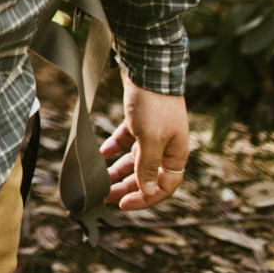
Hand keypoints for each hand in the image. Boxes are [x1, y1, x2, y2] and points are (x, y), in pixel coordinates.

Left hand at [103, 73, 188, 210]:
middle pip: (146, 176)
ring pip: (133, 160)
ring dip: (116, 171)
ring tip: (98, 181)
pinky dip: (112, 149)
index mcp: (176, 155)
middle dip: (125, 187)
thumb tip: (147, 190)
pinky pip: (124, 142)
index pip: (163, 187)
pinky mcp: (138, 121)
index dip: (144, 198)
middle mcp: (166, 147)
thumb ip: (148, 166)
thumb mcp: (151, 139)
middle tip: (103, 197)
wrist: (148, 68)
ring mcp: (152, 134)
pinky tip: (98, 156)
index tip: (121, 204)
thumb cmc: (154, 105)